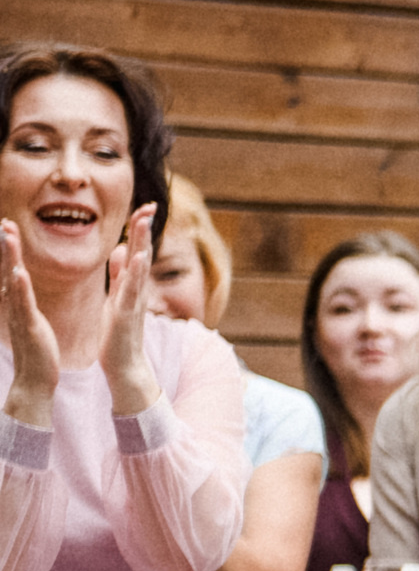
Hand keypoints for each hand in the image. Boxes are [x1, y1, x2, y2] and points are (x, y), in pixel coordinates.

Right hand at [0, 222, 59, 426]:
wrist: (35, 378)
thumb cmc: (37, 349)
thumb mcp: (30, 318)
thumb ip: (24, 300)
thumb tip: (19, 283)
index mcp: (17, 302)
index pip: (11, 270)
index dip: (9, 249)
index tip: (8, 226)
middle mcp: (13, 305)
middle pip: (7, 270)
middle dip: (5, 246)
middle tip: (4, 222)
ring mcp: (19, 315)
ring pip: (13, 281)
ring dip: (10, 258)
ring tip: (8, 237)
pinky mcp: (29, 327)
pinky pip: (23, 304)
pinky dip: (21, 287)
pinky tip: (19, 272)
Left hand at [101, 205, 158, 415]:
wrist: (125, 365)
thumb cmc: (119, 334)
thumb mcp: (117, 297)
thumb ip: (120, 274)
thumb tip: (123, 249)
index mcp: (131, 285)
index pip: (138, 250)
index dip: (140, 229)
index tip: (144, 208)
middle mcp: (136, 290)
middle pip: (142, 252)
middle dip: (145, 228)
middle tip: (150, 204)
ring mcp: (133, 301)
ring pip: (140, 267)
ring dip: (143, 244)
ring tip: (144, 222)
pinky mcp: (127, 313)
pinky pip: (132, 289)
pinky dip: (137, 273)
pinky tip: (139, 257)